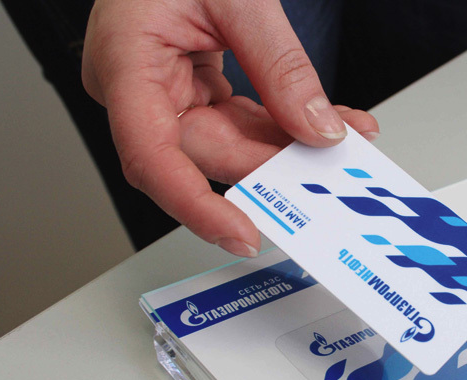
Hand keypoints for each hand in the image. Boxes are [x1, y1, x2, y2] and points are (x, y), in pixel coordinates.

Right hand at [82, 0, 378, 255]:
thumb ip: (279, 66)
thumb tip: (317, 129)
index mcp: (123, 60)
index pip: (151, 156)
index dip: (194, 205)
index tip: (242, 233)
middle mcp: (138, 87)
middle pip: (203, 153)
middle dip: (271, 163)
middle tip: (327, 168)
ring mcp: (165, 90)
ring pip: (229, 142)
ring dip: (288, 145)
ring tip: (343, 137)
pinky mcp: (193, 88)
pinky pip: (240, 120)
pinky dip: (283, 123)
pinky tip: (325, 124)